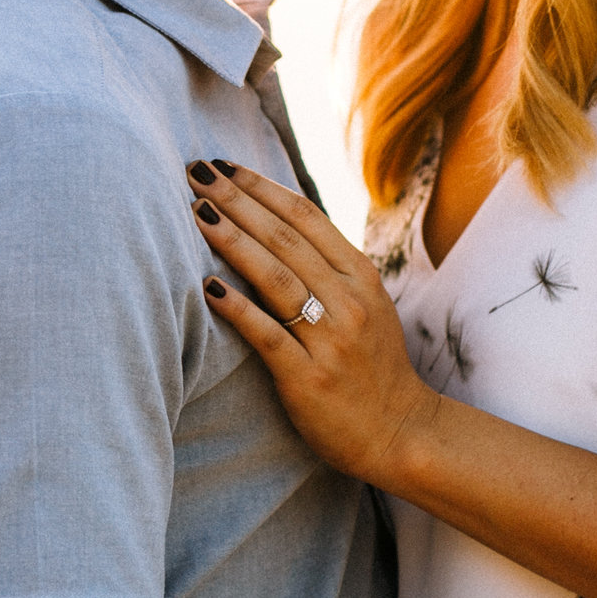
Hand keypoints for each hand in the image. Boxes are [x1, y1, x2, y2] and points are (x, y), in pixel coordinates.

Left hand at [184, 158, 439, 485]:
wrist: (400, 432)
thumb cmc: (371, 366)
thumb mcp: (364, 304)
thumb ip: (327, 266)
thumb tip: (273, 222)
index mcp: (360, 276)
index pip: (305, 216)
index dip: (261, 186)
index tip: (224, 165)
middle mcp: (348, 301)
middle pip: (284, 237)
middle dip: (236, 199)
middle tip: (196, 171)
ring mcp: (330, 340)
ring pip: (274, 277)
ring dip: (231, 239)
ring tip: (196, 212)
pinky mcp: (308, 378)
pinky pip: (267, 335)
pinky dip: (237, 307)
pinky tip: (207, 286)